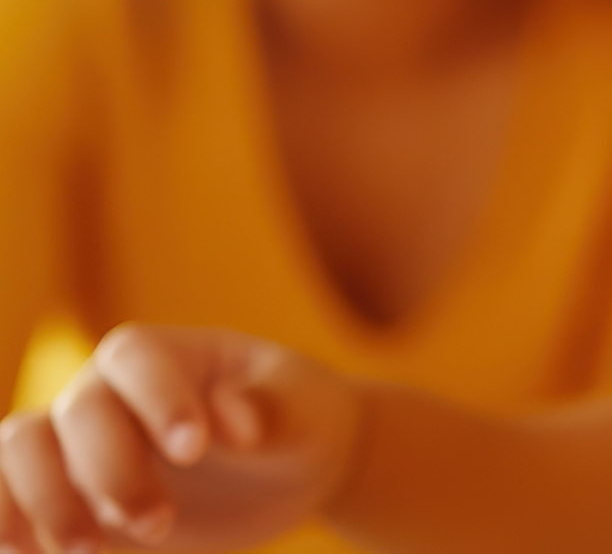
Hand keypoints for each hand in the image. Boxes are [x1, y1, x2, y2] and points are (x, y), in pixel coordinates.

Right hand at [0, 325, 361, 552]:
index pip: (134, 358)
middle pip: (77, 412)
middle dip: (110, 471)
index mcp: (171, 353)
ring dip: (41, 499)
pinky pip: (6, 498)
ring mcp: (80, 444)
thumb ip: (272, 409)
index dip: (154, 399)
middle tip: (161, 524)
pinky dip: (7, 523)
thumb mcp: (305, 412)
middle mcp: (112, 390)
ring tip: (86, 548)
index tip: (195, 450)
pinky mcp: (65, 497)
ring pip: (19, 448)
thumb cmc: (300, 422)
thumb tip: (234, 419)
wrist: (289, 471)